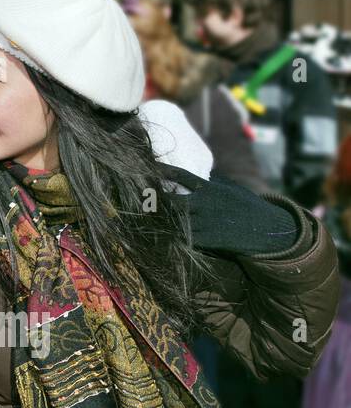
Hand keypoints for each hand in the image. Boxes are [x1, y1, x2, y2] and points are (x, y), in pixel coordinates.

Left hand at [157, 164, 298, 255]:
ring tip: (143, 214)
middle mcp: (204, 204)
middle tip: (139, 196)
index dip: (160, 171)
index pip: (179, 175)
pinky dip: (170, 234)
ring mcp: (205, 223)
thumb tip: (195, 171)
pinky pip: (182, 237)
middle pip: (170, 199)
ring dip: (159, 218)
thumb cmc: (247, 205)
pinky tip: (160, 232)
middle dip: (154, 199)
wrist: (267, 229)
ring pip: (173, 220)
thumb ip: (211, 180)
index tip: (146, 167)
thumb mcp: (230, 187)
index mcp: (209, 188)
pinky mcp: (207, 240)